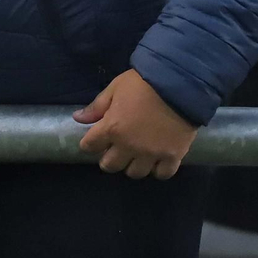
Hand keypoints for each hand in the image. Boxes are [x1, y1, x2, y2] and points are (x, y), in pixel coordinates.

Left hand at [74, 69, 198, 179]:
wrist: (179, 84)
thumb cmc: (142, 84)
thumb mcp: (115, 89)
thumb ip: (96, 107)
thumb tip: (78, 118)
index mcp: (111, 128)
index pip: (90, 146)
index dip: (90, 143)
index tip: (95, 140)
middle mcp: (129, 146)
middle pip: (111, 165)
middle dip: (109, 158)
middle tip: (114, 150)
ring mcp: (151, 154)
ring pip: (135, 173)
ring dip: (132, 165)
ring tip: (136, 155)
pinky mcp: (173, 156)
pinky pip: (162, 174)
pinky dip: (158, 170)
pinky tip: (156, 161)